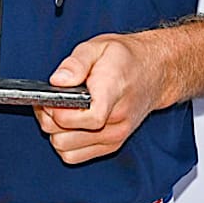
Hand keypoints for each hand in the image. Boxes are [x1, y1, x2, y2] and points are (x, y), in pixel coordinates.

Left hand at [34, 32, 172, 164]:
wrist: (153, 72)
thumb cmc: (124, 59)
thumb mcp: (97, 47)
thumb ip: (75, 63)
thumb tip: (57, 81)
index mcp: (112, 92)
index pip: (89, 118)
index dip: (61, 111)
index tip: (52, 98)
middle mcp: (116, 120)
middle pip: (64, 136)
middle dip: (49, 117)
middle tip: (52, 100)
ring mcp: (115, 136)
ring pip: (64, 148)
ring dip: (55, 131)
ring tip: (61, 110)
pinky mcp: (111, 146)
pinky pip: (73, 156)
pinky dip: (65, 142)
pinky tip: (69, 123)